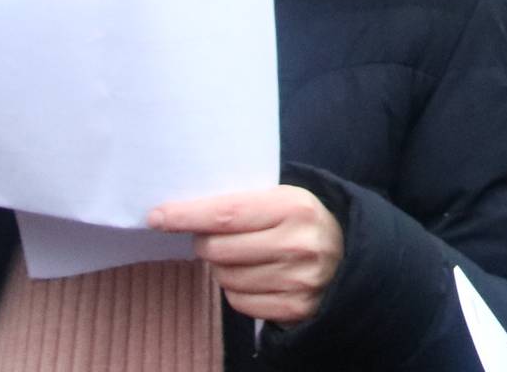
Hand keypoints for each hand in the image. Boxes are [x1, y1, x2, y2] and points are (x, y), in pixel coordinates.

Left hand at [152, 186, 344, 324]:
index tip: (157, 217)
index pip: (225, 214)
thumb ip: (241, 202)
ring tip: (244, 257)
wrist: (349, 256)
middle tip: (215, 238)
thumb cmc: (302, 222)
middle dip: (205, 244)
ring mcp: (298, 280)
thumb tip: (181, 213)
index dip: (186, 216)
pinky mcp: (295, 308)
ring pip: (225, 277)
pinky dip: (237, 291)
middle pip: (219, 249)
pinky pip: (239, 303)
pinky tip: (255, 277)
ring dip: (222, 268)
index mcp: (293, 207)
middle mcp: (298, 244)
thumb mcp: (282, 198)